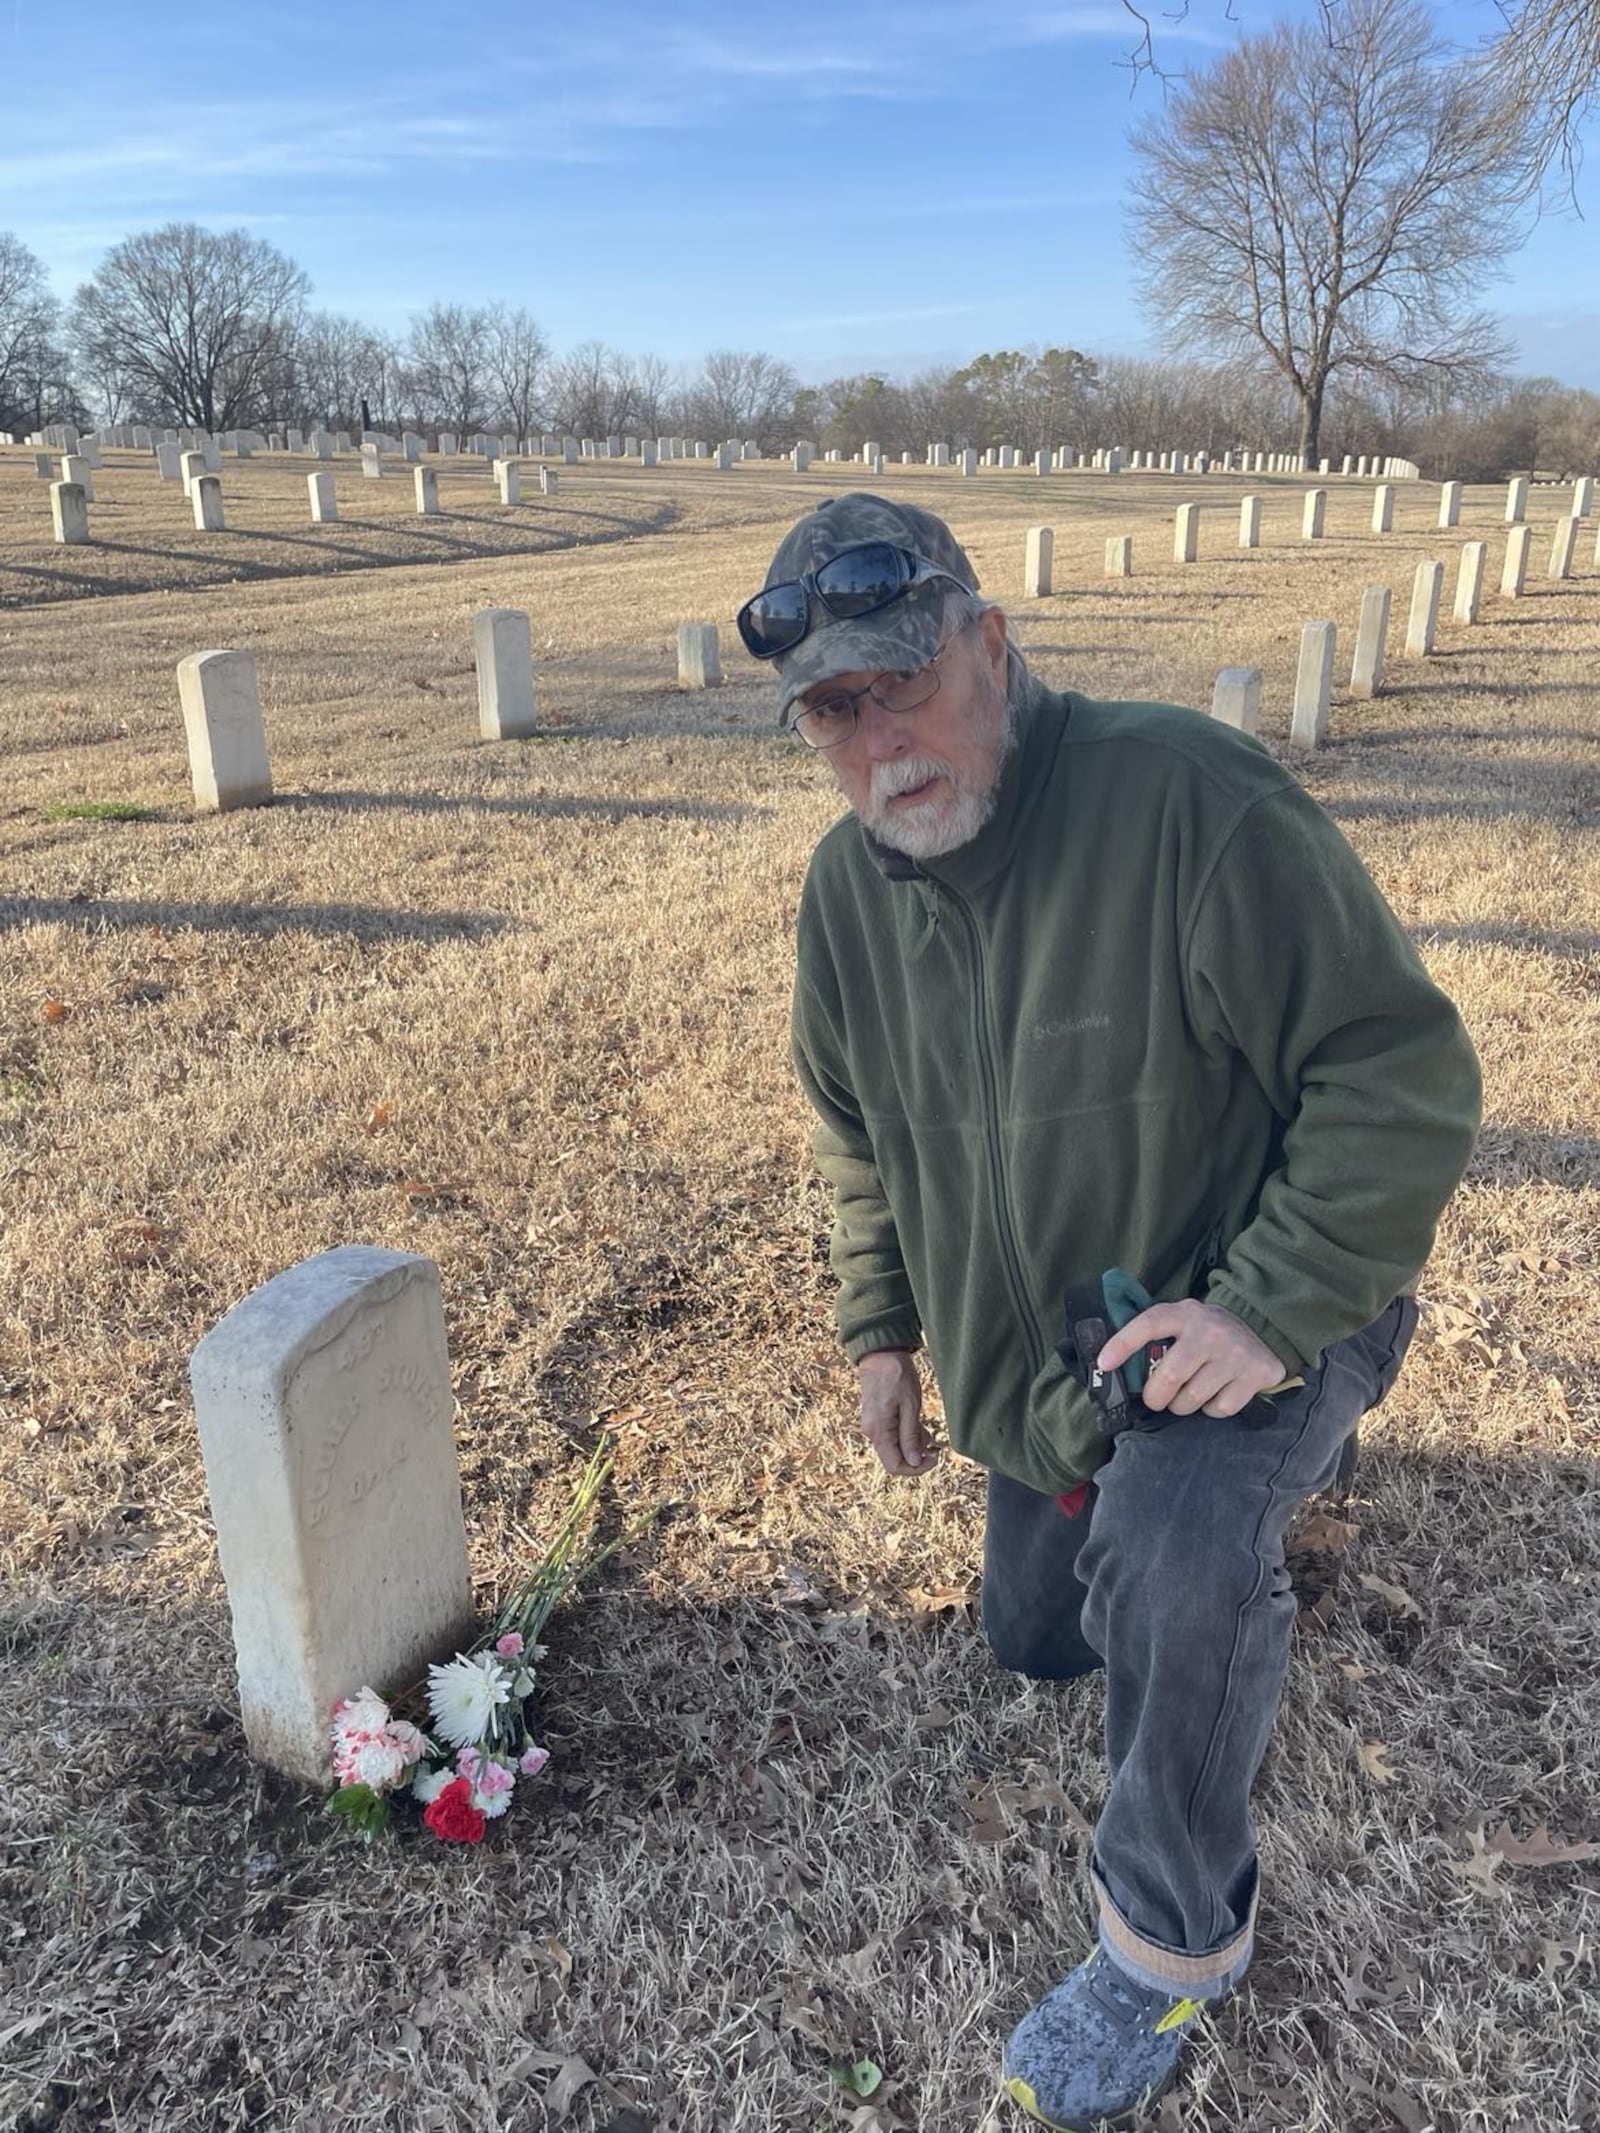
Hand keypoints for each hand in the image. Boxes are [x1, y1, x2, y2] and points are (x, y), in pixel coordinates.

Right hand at [856, 1349, 937, 1476]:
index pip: (895, 1466)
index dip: (916, 1469)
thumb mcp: (910, 1406)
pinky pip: (892, 1436)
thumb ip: (910, 1436)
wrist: (880, 1354)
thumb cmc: (896, 1375)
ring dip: (913, 1444)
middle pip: (895, 1458)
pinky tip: (917, 1423)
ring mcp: (873, 1426)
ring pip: (895, 1447)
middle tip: (934, 1442)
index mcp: (878, 1431)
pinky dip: (907, 1434)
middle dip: (916, 1455)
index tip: (934, 1458)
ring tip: (927, 1428)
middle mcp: (872, 1432)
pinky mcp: (877, 1419)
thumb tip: (914, 1462)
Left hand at [1096, 1299, 1286, 1419]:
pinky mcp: (1256, 1373)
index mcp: (1184, 1314)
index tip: (1104, 1364)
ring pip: (1192, 1398)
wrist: (1261, 1330)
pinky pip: (1220, 1408)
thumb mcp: (1181, 1323)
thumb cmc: (1205, 1334)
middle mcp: (1210, 1331)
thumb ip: (1154, 1338)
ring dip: (1181, 1406)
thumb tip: (1111, 1367)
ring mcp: (1235, 1352)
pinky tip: (1215, 1394)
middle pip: (1170, 1377)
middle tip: (1156, 1399)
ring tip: (1186, 1396)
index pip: (1149, 1324)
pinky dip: (1211, 1410)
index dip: (1123, 1343)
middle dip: (1155, 1397)